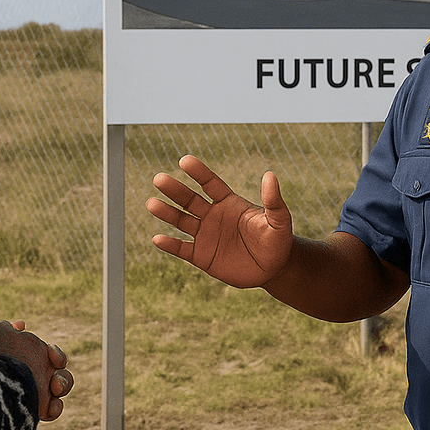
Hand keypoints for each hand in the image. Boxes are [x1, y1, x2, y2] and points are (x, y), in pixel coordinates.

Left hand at [0, 320, 73, 420]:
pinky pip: (54, 411)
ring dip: (63, 384)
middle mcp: (34, 377)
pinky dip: (56, 408)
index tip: (49, 351)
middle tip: (55, 376)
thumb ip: (9, 328)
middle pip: (61, 373)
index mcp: (29, 360)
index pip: (52, 356)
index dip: (55, 354)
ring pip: (62, 388)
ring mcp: (36, 395)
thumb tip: (20, 324)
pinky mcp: (36, 412)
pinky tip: (49, 407)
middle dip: (62, 371)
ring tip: (55, 387)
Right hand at [146, 154, 293, 288]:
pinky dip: (170, 245)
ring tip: (150, 203)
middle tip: (159, 178)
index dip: (199, 172)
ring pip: (181, 221)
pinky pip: (182, 249)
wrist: (273, 269)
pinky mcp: (201, 256)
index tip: (184, 160)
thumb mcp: (279, 221)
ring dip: (166, 213)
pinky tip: (157, 239)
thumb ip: (273, 201)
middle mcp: (213, 216)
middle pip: (190, 200)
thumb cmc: (277, 241)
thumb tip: (270, 175)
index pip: (210, 184)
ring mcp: (206, 235)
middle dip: (175, 190)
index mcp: (229, 203)